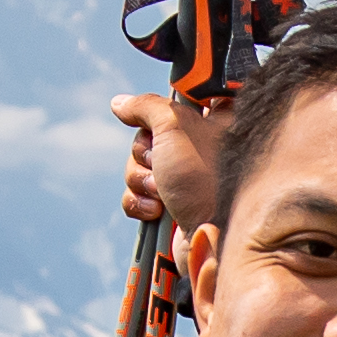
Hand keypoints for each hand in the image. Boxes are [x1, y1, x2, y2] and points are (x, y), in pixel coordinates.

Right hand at [114, 89, 230, 233]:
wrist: (215, 237)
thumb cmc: (205, 177)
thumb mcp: (176, 125)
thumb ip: (147, 106)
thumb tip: (121, 103)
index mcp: (215, 120)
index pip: (177, 99)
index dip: (162, 111)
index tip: (160, 120)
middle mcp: (201, 147)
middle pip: (149, 134)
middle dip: (146, 153)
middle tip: (162, 164)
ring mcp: (186, 179)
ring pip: (140, 166)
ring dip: (142, 180)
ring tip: (164, 193)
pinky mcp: (172, 206)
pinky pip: (138, 195)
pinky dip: (141, 202)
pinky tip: (157, 211)